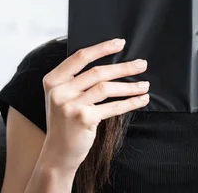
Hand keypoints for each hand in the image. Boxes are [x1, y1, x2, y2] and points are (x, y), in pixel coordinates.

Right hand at [40, 38, 149, 171]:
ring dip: (130, 86)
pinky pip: (112, 107)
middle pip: (97, 72)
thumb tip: (112, 61)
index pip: (80, 57)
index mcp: (53, 80)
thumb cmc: (65, 121)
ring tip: (145, 85)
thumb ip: (78, 80)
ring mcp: (70, 106)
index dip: (102, 48)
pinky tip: (141, 100)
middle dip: (123, 67)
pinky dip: (129, 103)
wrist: (57, 153)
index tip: (120, 43)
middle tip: (142, 64)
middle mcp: (59, 91)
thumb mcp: (63, 96)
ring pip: (106, 88)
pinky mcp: (83, 119)